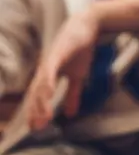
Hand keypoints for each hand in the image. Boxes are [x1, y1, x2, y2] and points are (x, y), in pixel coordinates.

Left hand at [26, 7, 100, 130]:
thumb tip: (71, 114)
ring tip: (44, 117)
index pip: (39, 96)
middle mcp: (45, 68)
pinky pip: (51, 70)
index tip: (36, 127)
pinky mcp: (57, 52)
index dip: (36, 111)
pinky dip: (48, 82)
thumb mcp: (78, 76)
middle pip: (36, 93)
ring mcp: (50, 60)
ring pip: (42, 84)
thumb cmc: (80, 49)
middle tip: (36, 128)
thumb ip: (73, 95)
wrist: (87, 26)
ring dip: (42, 101)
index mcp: (48, 74)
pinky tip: (49, 94)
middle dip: (35, 111)